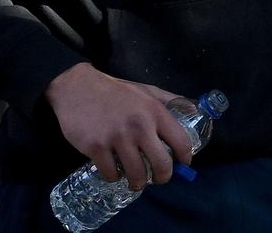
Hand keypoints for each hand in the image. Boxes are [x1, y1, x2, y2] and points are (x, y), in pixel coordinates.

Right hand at [44, 62, 189, 189]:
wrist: (78, 87)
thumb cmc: (116, 91)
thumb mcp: (146, 90)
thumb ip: (169, 100)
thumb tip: (193, 109)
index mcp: (155, 111)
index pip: (181, 141)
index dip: (186, 158)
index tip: (184, 164)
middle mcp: (139, 126)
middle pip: (162, 165)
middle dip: (163, 177)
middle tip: (158, 179)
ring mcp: (117, 138)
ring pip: (137, 175)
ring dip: (138, 182)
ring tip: (136, 180)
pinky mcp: (96, 147)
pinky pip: (111, 173)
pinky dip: (114, 176)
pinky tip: (114, 171)